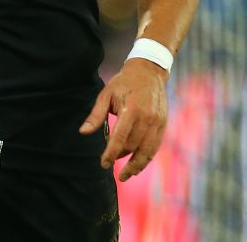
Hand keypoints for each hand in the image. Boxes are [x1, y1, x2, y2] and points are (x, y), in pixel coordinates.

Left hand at [79, 59, 167, 181]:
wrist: (149, 71)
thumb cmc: (123, 83)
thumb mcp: (106, 94)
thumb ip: (96, 115)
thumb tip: (84, 132)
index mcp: (131, 109)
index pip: (120, 138)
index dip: (111, 153)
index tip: (103, 164)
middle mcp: (147, 117)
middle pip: (133, 145)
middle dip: (120, 157)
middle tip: (109, 163)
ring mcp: (157, 122)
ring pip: (146, 151)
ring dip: (136, 165)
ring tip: (125, 175)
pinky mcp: (163, 124)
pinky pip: (155, 146)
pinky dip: (146, 158)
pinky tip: (138, 165)